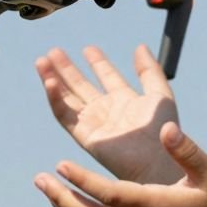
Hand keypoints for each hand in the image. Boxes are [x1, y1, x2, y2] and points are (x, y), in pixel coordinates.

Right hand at [36, 45, 180, 183]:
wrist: (159, 160)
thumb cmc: (165, 132)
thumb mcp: (160, 94)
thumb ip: (149, 70)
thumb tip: (140, 46)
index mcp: (125, 101)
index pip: (106, 77)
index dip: (97, 62)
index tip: (88, 48)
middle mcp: (107, 111)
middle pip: (81, 86)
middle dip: (67, 69)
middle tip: (53, 51)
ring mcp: (94, 123)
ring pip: (68, 99)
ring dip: (53, 79)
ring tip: (42, 61)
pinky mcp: (85, 136)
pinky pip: (65, 116)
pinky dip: (55, 99)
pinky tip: (50, 82)